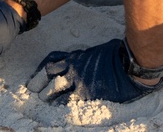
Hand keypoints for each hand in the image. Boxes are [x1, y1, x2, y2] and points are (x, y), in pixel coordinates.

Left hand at [27, 38, 162, 103]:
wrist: (129, 65)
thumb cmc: (116, 55)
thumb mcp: (94, 52)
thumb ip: (83, 58)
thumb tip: (79, 60)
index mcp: (74, 58)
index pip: (50, 65)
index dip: (40, 73)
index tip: (33, 80)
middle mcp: (72, 69)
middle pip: (48, 78)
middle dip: (39, 85)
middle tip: (33, 92)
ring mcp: (78, 82)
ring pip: (55, 90)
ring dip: (47, 97)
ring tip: (42, 102)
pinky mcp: (87, 95)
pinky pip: (69, 102)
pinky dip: (61, 106)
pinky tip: (56, 110)